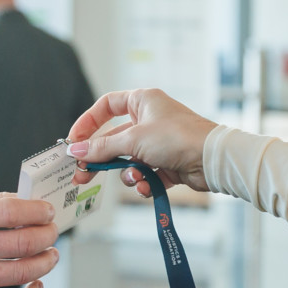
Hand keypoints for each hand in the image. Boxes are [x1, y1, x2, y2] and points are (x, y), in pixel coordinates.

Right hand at [0, 189, 58, 287]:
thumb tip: (28, 203)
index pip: (10, 212)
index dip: (38, 213)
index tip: (48, 213)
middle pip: (20, 244)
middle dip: (47, 237)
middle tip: (53, 233)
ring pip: (20, 274)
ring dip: (45, 263)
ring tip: (50, 255)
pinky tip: (36, 285)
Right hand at [66, 88, 217, 197]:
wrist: (213, 160)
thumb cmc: (178, 137)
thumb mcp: (134, 140)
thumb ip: (103, 147)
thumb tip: (78, 150)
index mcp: (142, 101)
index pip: (106, 106)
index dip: (88, 123)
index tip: (74, 141)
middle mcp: (150, 119)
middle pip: (114, 139)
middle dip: (100, 159)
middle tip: (82, 174)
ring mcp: (159, 142)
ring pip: (129, 160)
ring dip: (128, 173)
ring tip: (135, 178)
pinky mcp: (168, 163)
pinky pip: (145, 174)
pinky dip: (144, 182)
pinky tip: (147, 186)